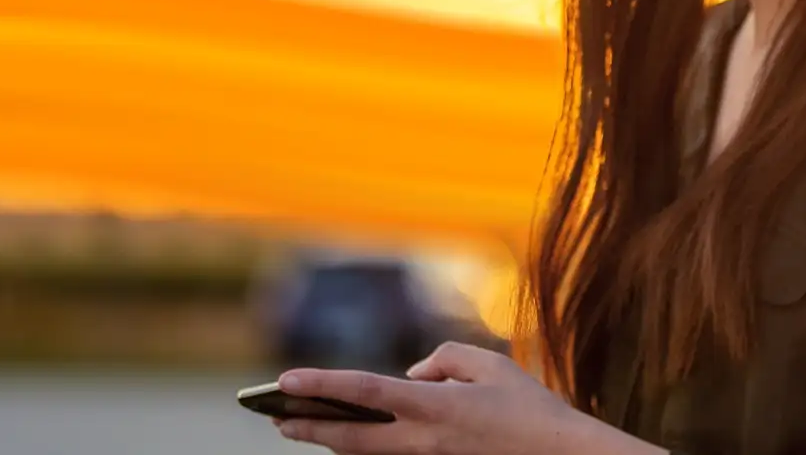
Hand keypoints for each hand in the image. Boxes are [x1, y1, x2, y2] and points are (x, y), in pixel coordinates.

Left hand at [271, 342, 664, 454]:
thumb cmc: (530, 407)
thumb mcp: (488, 364)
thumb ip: (443, 360)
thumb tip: (413, 376)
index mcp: (433, 407)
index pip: (363, 391)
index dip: (320, 384)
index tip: (285, 379)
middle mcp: (423, 441)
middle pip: (349, 438)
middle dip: (308, 427)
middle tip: (276, 419)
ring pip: (366, 454)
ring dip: (331, 440)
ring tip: (302, 427)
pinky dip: (368, 447)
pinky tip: (351, 438)